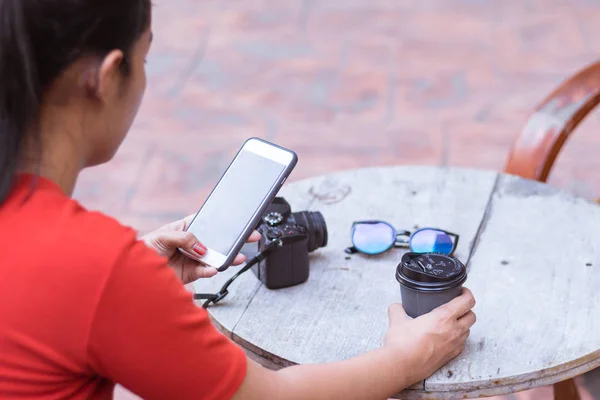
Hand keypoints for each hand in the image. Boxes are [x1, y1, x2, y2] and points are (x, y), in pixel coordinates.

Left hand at [142, 215, 260, 283]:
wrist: (133, 273)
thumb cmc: (144, 249)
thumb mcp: (163, 236)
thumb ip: (184, 239)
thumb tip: (201, 247)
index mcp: (185, 228)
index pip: (207, 222)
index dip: (221, 221)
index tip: (236, 221)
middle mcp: (191, 243)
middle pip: (216, 240)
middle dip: (232, 240)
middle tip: (248, 238)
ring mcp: (192, 258)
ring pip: (214, 257)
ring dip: (227, 257)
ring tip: (238, 257)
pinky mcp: (190, 274)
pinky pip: (205, 271)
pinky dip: (211, 270)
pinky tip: (214, 268)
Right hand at [384, 288, 475, 383]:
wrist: (401, 366)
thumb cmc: (402, 344)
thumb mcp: (397, 320)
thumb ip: (397, 309)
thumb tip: (397, 307)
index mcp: (443, 317)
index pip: (466, 301)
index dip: (467, 293)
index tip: (462, 291)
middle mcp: (453, 330)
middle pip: (472, 316)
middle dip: (467, 309)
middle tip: (457, 306)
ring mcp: (454, 345)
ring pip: (468, 330)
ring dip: (463, 324)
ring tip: (451, 322)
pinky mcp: (451, 356)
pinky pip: (461, 344)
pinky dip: (458, 338)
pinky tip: (446, 337)